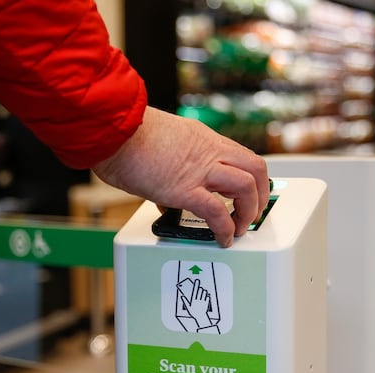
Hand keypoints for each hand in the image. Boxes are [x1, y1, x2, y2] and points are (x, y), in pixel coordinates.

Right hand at [93, 106, 268, 246]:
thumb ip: (170, 168)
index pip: (242, 156)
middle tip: (252, 215)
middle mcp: (208, 152)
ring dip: (249, 212)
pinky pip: (217, 211)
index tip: (248, 195)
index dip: (252, 178)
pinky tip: (222, 239)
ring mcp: (199, 170)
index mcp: (203, 139)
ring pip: (247, 186)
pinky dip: (225, 229)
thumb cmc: (125, 134)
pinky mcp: (184, 189)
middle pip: (256, 168)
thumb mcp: (160, 146)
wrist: (112, 131)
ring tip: (239, 229)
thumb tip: (165, 196)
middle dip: (261, 195)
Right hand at [177, 278, 211, 328]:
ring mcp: (203, 301)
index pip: (195, 290)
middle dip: (200, 288)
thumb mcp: (188, 308)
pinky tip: (206, 295)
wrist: (200, 318)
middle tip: (200, 287)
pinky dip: (207, 295)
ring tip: (203, 291)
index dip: (196, 285)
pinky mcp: (207, 303)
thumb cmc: (194, 313)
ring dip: (204, 291)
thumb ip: (185, 301)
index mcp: (194, 300)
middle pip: (200, 291)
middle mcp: (199, 300)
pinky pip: (208, 297)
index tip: (196, 280)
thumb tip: (182, 296)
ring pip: (205, 293)